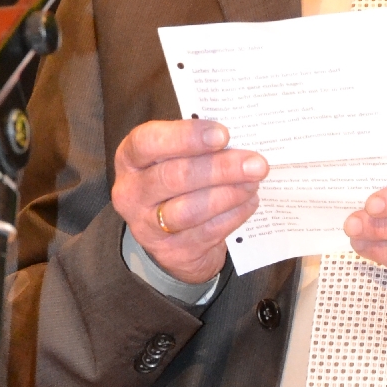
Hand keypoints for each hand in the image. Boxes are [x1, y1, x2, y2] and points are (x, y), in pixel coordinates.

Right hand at [113, 120, 266, 284]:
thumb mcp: (174, 158)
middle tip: (256, 163)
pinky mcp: (172, 252)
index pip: (148, 142)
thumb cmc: (176, 183)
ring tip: (253, 182)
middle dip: (221, 168)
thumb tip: (241, 139)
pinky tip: (249, 201)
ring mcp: (148, 226)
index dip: (186, 136)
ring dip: (229, 194)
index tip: (223, 134)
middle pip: (174, 177)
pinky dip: (233, 214)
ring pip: (190, 209)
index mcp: (130, 159)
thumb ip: (198, 146)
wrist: (171, 238)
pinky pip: (207, 231)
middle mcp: (132, 193)